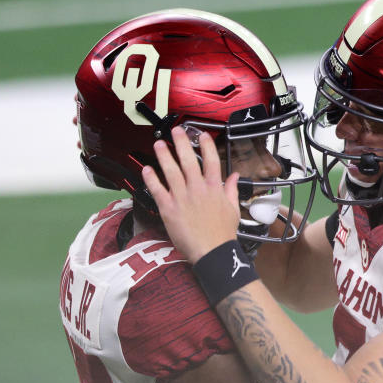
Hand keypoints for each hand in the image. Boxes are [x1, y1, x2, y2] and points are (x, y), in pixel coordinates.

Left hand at [141, 127, 240, 261]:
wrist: (212, 252)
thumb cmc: (223, 234)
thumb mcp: (233, 209)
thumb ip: (232, 190)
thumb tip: (234, 176)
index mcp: (214, 188)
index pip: (210, 160)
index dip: (206, 145)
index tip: (201, 135)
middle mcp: (197, 189)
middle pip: (188, 160)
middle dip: (181, 143)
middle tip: (175, 131)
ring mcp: (182, 198)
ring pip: (171, 171)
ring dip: (164, 155)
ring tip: (159, 144)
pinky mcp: (169, 209)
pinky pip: (158, 190)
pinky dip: (151, 179)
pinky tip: (147, 169)